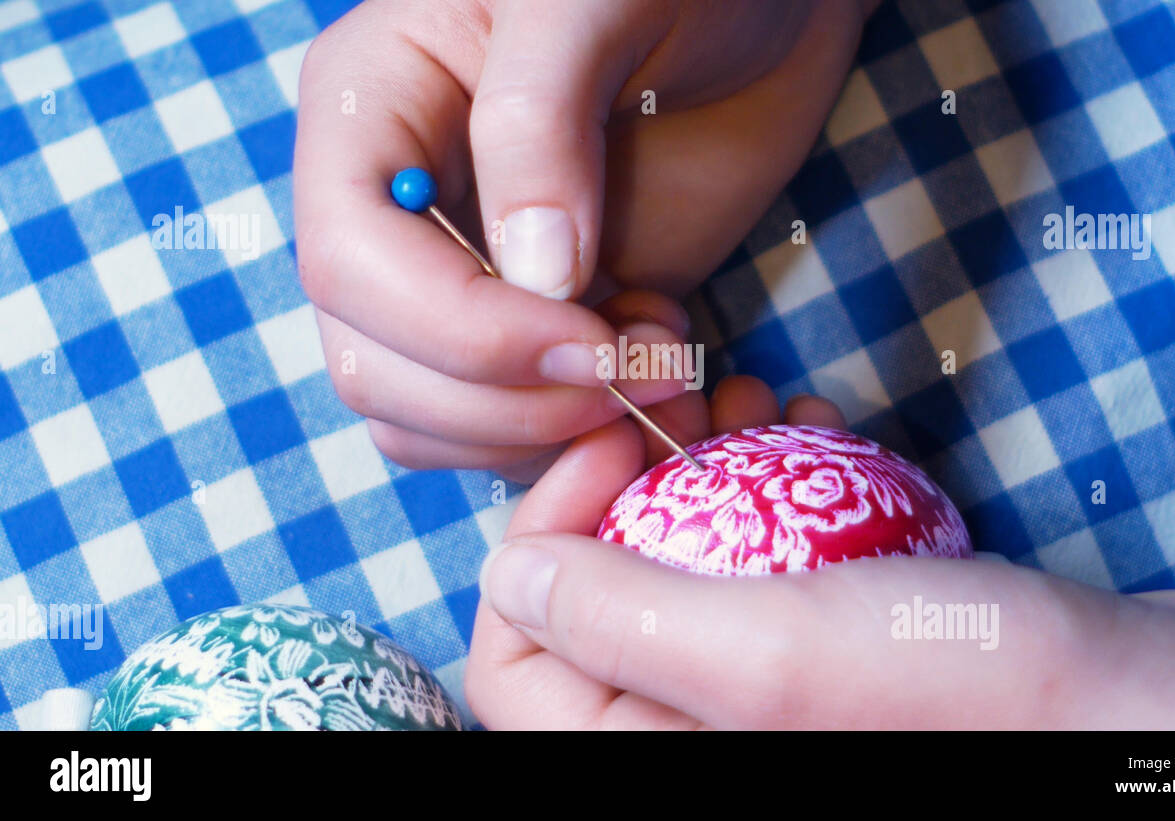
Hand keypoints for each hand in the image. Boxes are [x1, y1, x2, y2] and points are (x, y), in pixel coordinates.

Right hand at [293, 0, 871, 478]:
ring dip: (543, 433)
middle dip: (505, 402)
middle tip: (638, 376)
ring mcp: (462, 283)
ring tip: (659, 365)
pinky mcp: (536, 331)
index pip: (350, 261)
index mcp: (371, 113)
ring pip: (428, 420)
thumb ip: (538, 123)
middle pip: (374, 366)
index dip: (461, 331)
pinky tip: (662, 376)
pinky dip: (580, 440)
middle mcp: (393, 212)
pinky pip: (513, 432)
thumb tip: (530, 276)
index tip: (589, 343)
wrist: (761, 14)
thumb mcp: (591, 3)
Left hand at [466, 378, 1174, 728]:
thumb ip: (616, 619)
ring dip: (699, 463)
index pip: (513, 667)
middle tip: (684, 397)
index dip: (538, 542)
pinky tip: (807, 421)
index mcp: (648, 752)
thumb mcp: (765, 653)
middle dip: (626, 481)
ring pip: (674, 559)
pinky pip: (756, 552)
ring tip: (748, 394)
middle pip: (594, 599)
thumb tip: (508, 577)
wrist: (1130, 697)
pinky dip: (770, 478)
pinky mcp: (821, 637)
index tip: (608, 449)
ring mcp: (759, 683)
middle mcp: (691, 727)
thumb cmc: (957, 686)